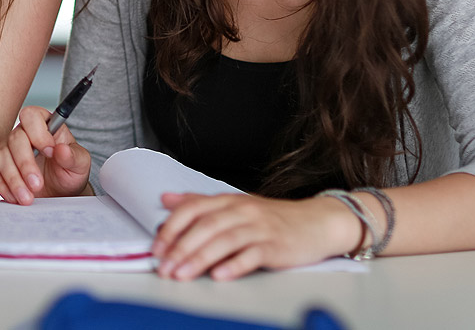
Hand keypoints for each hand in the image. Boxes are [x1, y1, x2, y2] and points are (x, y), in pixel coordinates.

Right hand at [0, 105, 90, 203]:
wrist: (59, 194)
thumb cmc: (69, 173)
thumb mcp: (79, 165)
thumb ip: (73, 156)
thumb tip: (62, 150)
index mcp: (43, 124)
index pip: (32, 116)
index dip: (38, 133)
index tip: (50, 152)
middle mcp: (22, 134)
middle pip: (15, 138)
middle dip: (25, 164)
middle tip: (37, 184)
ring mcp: (8, 150)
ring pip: (1, 157)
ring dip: (14, 179)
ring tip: (27, 198)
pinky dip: (3, 187)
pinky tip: (15, 197)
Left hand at [152, 192, 360, 280]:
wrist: (317, 222)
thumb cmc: (273, 218)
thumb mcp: (234, 205)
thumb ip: (199, 203)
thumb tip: (167, 199)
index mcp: (228, 200)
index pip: (192, 209)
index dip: (172, 228)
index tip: (156, 247)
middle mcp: (242, 210)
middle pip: (205, 227)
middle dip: (180, 248)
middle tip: (164, 266)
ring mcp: (259, 227)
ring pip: (224, 241)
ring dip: (199, 258)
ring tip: (182, 274)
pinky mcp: (276, 245)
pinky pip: (252, 255)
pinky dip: (235, 265)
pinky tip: (220, 275)